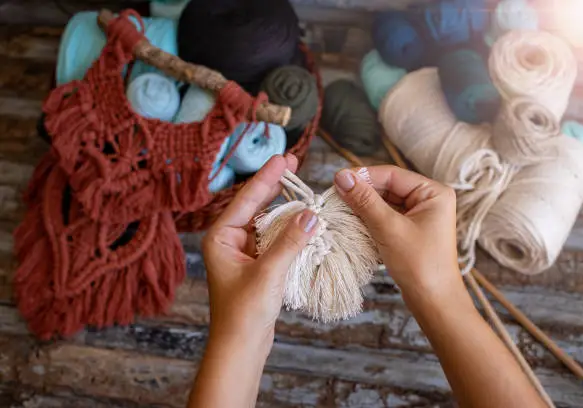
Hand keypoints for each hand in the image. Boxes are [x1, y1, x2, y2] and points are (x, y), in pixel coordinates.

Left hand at [202, 155, 317, 345]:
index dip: (266, 177)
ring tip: (300, 186)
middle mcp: (229, 241)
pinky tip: (302, 218)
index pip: (246, 199)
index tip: (282, 157)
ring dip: (284, 207)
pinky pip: (273, 238)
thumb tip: (311, 214)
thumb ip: (290, 242)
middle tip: (292, 161)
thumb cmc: (244, 313)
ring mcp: (243, 252)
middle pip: (255, 205)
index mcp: (221, 237)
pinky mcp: (257, 264)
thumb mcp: (269, 273)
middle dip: (274, 185)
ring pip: (266, 221)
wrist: (240, 347)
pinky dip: (288, 228)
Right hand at [334, 166, 464, 309]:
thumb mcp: (389, 228)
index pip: (391, 175)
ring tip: (340, 209)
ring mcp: (420, 216)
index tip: (336, 180)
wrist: (434, 302)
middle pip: (387, 187)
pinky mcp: (410, 231)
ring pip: (384, 203)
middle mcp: (429, 200)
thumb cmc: (419, 264)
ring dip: (363, 206)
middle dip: (362, 193)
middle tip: (335, 196)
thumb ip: (365, 200)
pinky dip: (369, 219)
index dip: (363, 176)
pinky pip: (385, 217)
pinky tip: (352, 222)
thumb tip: (341, 177)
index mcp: (433, 192)